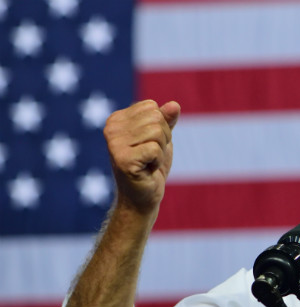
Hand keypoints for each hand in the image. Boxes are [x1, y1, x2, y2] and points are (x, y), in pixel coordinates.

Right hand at [104, 100, 179, 214]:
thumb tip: (174, 105)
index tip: (149, 144)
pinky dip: (158, 161)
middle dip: (163, 139)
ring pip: (157, 132)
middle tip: (150, 155)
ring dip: (160, 151)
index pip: (152, 106)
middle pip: (156, 118)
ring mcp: (114, 144)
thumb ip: (166, 120)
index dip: (160, 126)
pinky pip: (155, 149)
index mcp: (117, 119)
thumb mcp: (161, 138)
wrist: (143, 196)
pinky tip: (147, 170)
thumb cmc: (151, 166)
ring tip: (148, 162)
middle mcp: (111, 129)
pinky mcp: (122, 159)